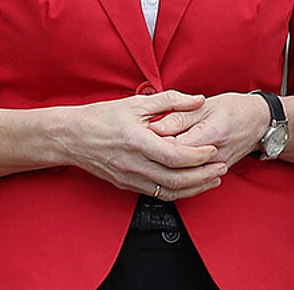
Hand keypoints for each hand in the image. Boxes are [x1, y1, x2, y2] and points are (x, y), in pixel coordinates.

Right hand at [62, 91, 228, 198]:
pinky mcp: (126, 185)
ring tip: (212, 179)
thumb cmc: (101, 117)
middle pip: (176, 179)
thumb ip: (171, 100)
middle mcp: (134, 164)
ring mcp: (129, 178)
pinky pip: (156, 194)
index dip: (198, 155)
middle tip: (222, 167)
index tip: (214, 149)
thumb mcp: (137, 103)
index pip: (175, 155)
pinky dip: (177, 191)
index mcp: (137, 142)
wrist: (71, 137)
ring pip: (168, 192)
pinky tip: (189, 184)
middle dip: (203, 176)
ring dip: (194, 188)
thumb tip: (198, 99)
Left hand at [149, 91, 270, 165]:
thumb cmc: (234, 109)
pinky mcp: (216, 173)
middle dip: (159, 157)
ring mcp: (216, 168)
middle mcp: (214, 156)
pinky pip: (192, 180)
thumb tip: (154, 127)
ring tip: (158, 155)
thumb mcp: (206, 105)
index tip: (147, 134)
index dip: (156, 142)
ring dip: (167, 167)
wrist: (259, 122)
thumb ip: (179, 116)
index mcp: (210, 134)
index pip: (174, 146)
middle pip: (176, 165)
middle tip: (150, 146)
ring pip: (183, 176)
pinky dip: (179, 174)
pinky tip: (171, 165)